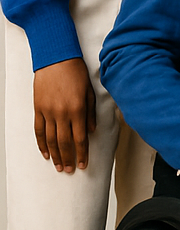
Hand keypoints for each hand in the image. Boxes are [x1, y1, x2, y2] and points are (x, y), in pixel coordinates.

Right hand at [33, 58, 95, 172]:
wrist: (56, 59)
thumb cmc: (77, 73)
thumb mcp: (90, 91)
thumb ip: (91, 112)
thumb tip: (92, 131)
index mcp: (77, 109)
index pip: (80, 137)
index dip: (82, 153)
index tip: (84, 164)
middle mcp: (62, 113)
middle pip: (64, 142)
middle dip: (69, 158)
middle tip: (71, 170)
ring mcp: (48, 112)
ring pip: (50, 139)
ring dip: (56, 155)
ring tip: (60, 166)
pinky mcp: (38, 109)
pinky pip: (38, 130)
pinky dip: (41, 144)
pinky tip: (46, 153)